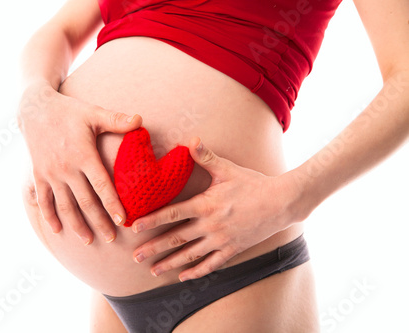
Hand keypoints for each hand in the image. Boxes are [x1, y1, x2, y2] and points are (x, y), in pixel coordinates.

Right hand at [18, 81, 141, 243]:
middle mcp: (66, 168)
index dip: (112, 204)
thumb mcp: (93, 113)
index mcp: (83, 155)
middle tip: (111, 238)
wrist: (34, 108)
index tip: (123, 221)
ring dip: (76, 225)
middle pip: (85, 201)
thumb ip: (117, 120)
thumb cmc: (69, 111)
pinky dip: (49, 216)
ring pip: (65, 206)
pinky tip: (58, 230)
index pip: (101, 185)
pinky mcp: (38, 175)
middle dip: (99, 222)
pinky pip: (43, 200)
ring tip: (88, 241)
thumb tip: (140, 120)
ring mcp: (50, 173)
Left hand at [132, 137, 303, 281]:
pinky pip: (211, 264)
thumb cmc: (253, 183)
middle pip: (176, 239)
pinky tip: (183, 277)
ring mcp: (221, 240)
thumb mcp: (228, 169)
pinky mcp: (232, 249)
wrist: (281, 202)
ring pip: (190, 255)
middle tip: (135, 257)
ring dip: (170, 263)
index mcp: (206, 205)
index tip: (134, 228)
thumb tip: (190, 139)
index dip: (152, 221)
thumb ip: (206, 156)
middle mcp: (210, 226)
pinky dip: (197, 271)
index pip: (172, 214)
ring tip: (153, 271)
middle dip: (154, 249)